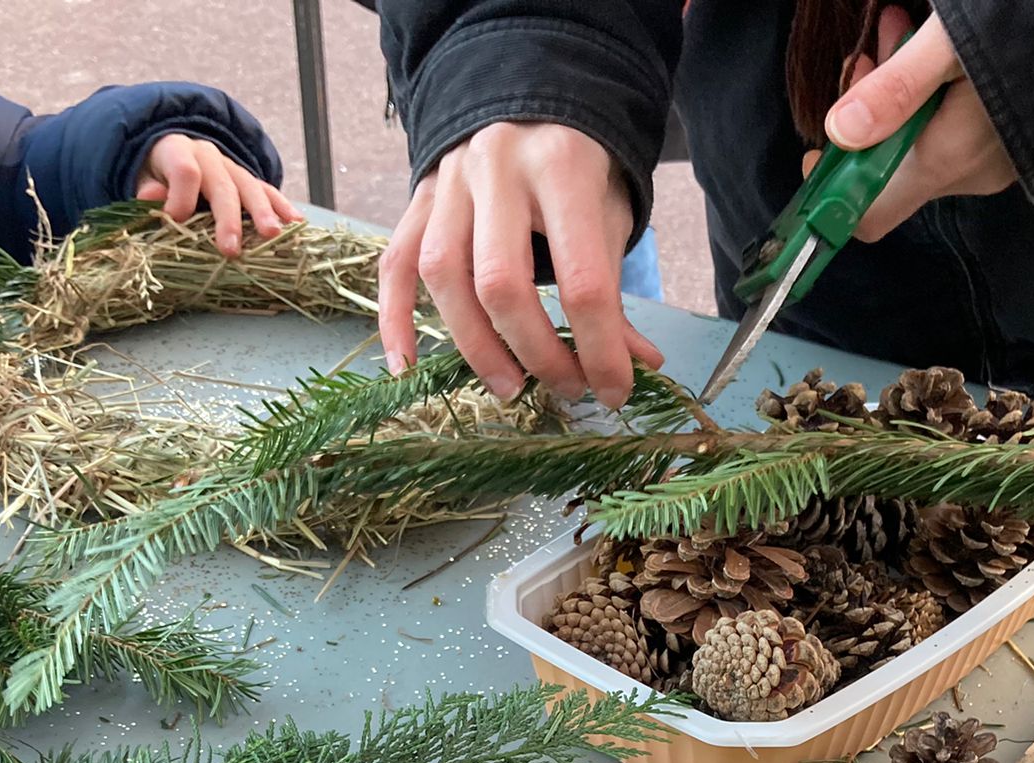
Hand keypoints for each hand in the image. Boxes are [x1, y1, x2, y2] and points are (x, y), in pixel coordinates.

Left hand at [137, 134, 300, 256]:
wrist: (173, 159)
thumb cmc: (156, 179)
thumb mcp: (142, 180)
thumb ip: (147, 189)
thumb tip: (152, 196)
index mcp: (178, 151)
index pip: (186, 170)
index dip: (181, 197)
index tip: (176, 222)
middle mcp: (209, 156)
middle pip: (223, 184)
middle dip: (228, 218)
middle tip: (231, 249)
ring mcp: (232, 168)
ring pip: (250, 187)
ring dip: (262, 212)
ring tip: (272, 235)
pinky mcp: (248, 182)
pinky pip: (268, 192)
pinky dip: (282, 207)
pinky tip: (296, 223)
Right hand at [376, 122, 662, 408]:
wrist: (527, 98)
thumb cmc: (575, 166)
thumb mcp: (607, 215)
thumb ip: (613, 288)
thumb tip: (639, 364)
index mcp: (562, 167)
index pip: (582, 278)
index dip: (599, 347)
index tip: (613, 392)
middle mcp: (497, 167)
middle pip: (502, 282)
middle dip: (536, 351)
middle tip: (564, 387)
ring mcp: (448, 181)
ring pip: (443, 275)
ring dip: (475, 345)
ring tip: (510, 386)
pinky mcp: (417, 198)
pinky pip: (395, 263)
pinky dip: (395, 319)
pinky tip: (408, 366)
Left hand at [822, 6, 1015, 240]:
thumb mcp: (953, 44)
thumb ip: (897, 89)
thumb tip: (840, 131)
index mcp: (949, 159)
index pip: (870, 216)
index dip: (832, 194)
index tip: (816, 155)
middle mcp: (969, 174)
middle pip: (888, 167)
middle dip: (865, 113)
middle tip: (869, 53)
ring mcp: (992, 161)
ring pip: (918, 140)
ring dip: (896, 91)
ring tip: (899, 27)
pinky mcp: (1010, 141)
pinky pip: (951, 130)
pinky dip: (930, 94)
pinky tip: (933, 48)